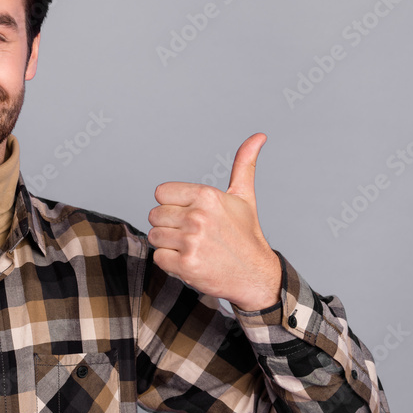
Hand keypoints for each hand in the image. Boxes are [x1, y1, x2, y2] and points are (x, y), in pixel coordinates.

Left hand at [147, 133, 280, 311]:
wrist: (256, 276)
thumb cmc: (246, 236)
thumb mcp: (244, 197)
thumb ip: (243, 165)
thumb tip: (258, 136)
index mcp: (207, 196)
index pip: (161, 193)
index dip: (172, 205)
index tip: (190, 214)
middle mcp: (198, 216)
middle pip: (154, 215)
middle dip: (169, 226)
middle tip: (193, 235)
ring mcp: (191, 241)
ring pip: (154, 236)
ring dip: (168, 245)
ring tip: (192, 248)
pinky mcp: (186, 264)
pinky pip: (158, 258)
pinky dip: (170, 263)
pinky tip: (191, 262)